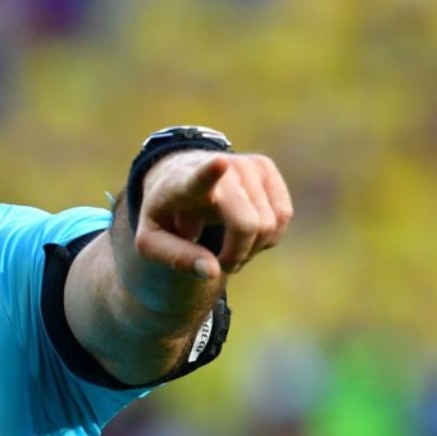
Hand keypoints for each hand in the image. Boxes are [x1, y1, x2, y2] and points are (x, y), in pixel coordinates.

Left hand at [135, 151, 292, 279]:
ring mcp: (245, 164)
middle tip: (217, 262)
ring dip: (251, 248)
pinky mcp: (264, 166)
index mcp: (183, 182)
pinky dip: (267, 236)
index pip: (199, 178)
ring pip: (269, 225)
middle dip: (236, 255)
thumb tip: (212, 272)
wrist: (178, 179)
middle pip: (247, 225)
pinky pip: (283, 216)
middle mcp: (219, 166)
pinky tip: (245, 230)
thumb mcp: (153, 243)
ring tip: (227, 243)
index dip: (211, 172)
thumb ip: (178, 258)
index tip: (219, 163)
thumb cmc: (165, 217)